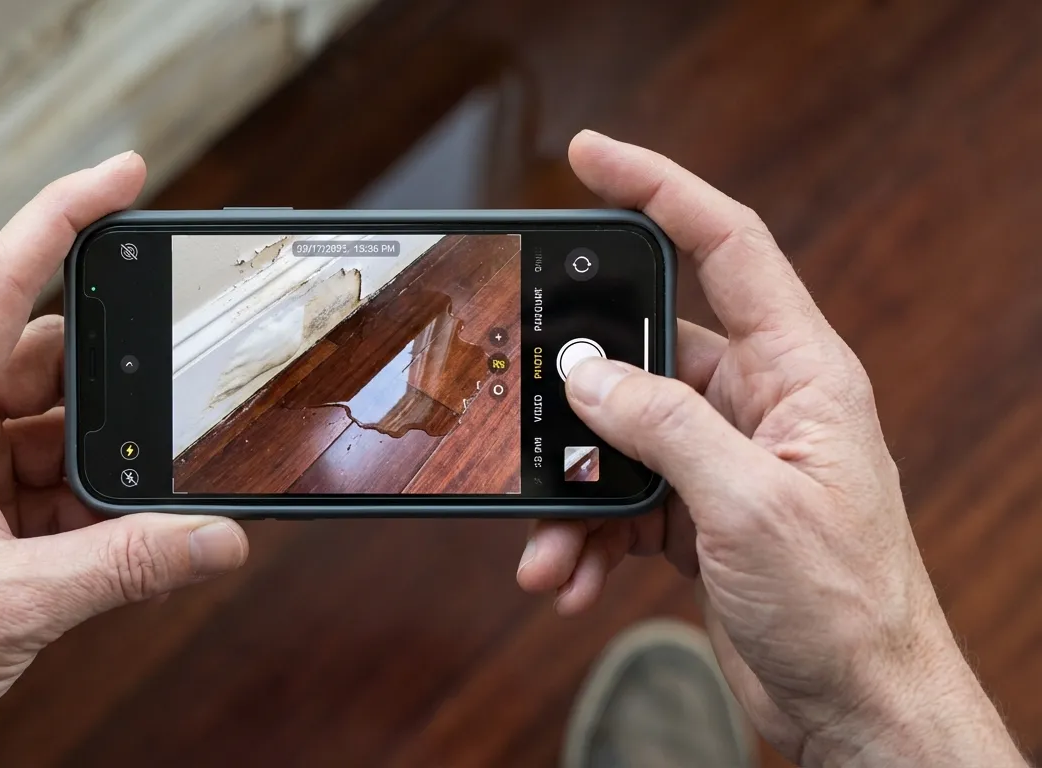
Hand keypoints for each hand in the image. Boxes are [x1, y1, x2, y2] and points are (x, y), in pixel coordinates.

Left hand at [0, 152, 248, 767]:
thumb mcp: (10, 609)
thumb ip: (125, 567)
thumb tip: (214, 540)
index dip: (62, 217)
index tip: (121, 177)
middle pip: (42, 360)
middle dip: (113, 385)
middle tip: (172, 400)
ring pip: (49, 425)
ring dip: (101, 460)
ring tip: (142, 499)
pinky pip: (43, 478)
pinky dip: (87, 502)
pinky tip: (115, 534)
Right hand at [516, 132, 1024, 765]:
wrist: (857, 706)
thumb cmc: (846, 606)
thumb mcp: (751, 505)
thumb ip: (665, 426)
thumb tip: (590, 374)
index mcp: (798, 372)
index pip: (727, 246)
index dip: (659, 189)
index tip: (591, 158)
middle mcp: (758, 404)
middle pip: (645, 355)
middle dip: (579, 396)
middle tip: (525, 412)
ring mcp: (722, 459)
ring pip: (618, 440)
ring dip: (574, 493)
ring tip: (548, 545)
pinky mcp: (696, 513)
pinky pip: (620, 501)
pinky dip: (585, 537)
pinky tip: (567, 576)